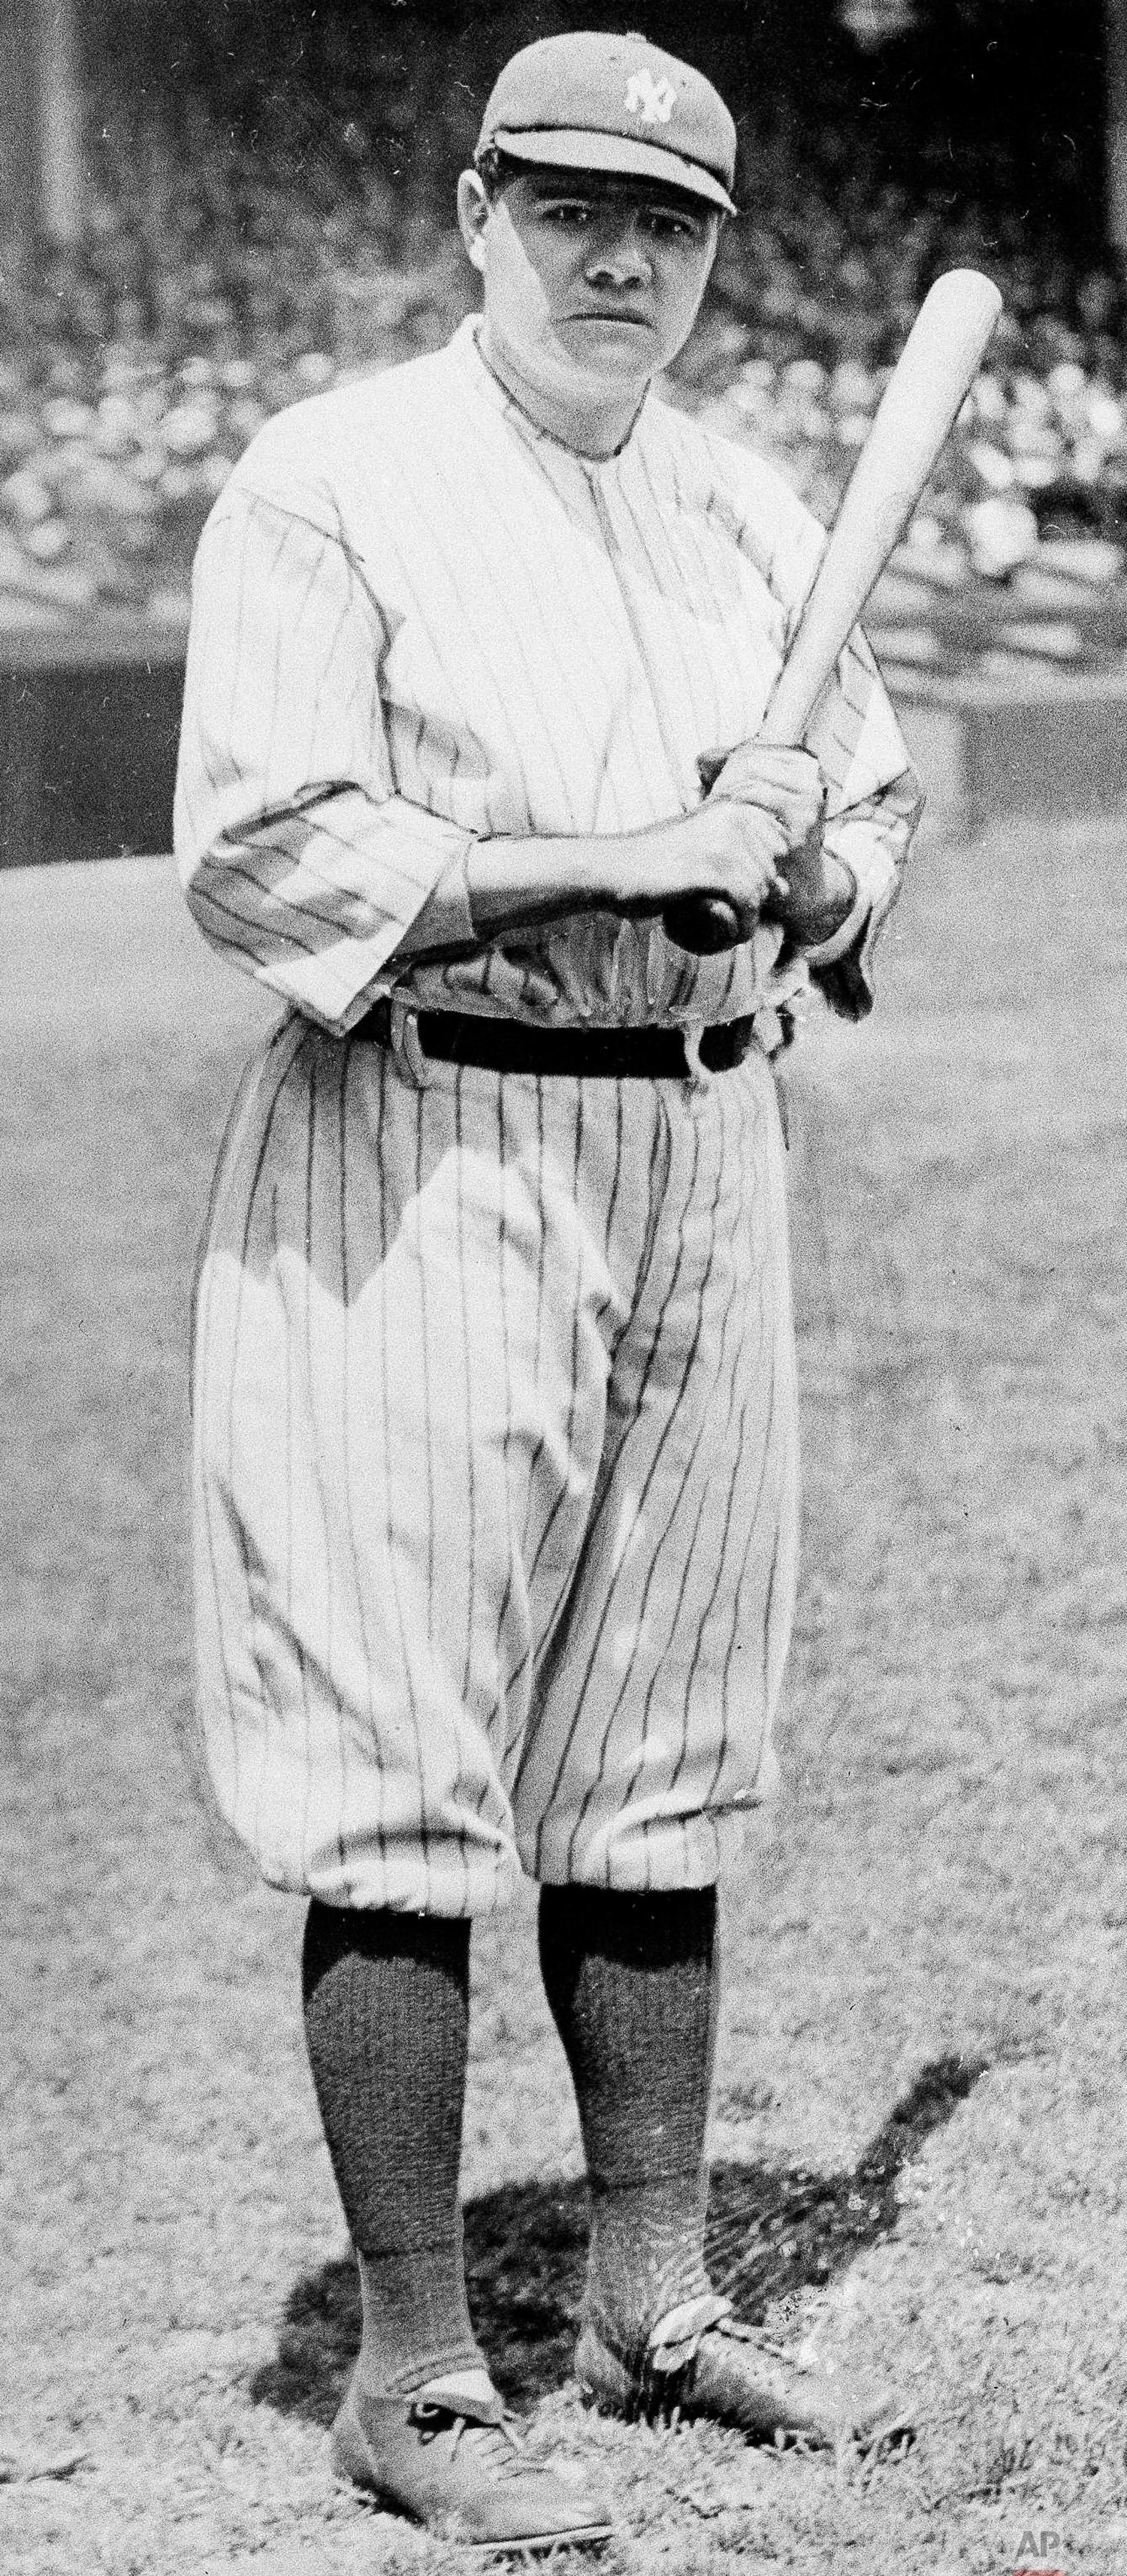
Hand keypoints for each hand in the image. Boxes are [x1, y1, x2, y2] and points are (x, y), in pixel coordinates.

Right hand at [655, 743, 827, 952]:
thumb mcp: (703, 855)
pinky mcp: (712, 871)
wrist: (613, 870)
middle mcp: (733, 821)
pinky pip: (746, 905)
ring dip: (748, 919)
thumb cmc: (655, 864)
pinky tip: (727, 936)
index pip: (779, 845)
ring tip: (728, 932)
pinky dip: (740, 927)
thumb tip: (785, 889)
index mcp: (733, 810)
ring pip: (760, 891)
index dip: (764, 873)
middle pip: (770, 872)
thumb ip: (743, 865)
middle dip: (755, 900)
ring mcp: (724, 844)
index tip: (737, 891)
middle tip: (728, 917)